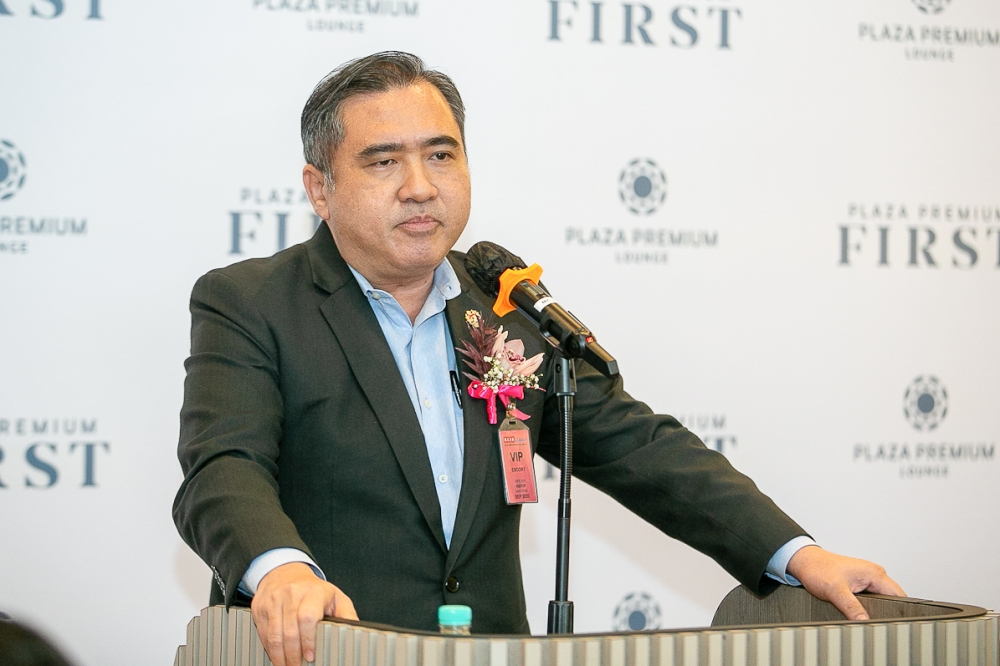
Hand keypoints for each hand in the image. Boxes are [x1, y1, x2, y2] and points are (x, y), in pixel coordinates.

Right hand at [251, 562, 357, 665]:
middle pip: (290, 631)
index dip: (308, 640)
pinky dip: (270, 649)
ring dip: (280, 656)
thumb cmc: (313, 589)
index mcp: (313, 591)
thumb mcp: (334, 596)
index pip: (307, 617)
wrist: (285, 573)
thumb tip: (356, 630)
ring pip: (274, 635)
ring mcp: (274, 600)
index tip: (310, 656)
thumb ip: (346, 614)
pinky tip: (277, 657)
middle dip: (293, 655)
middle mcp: (291, 594)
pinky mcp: (260, 608)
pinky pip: (263, 634)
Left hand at [787, 545, 904, 620]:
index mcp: (875, 573)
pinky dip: (869, 606)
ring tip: (869, 619)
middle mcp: (875, 574)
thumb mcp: (835, 590)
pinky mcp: (860, 583)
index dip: (899, 611)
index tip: (893, 623)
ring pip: (882, 599)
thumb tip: (864, 621)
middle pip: (893, 598)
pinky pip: (872, 598)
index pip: (899, 595)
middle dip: (888, 612)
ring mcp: (868, 579)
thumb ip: (851, 606)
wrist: (805, 562)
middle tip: (878, 624)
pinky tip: (861, 614)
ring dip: (877, 610)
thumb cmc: (818, 569)